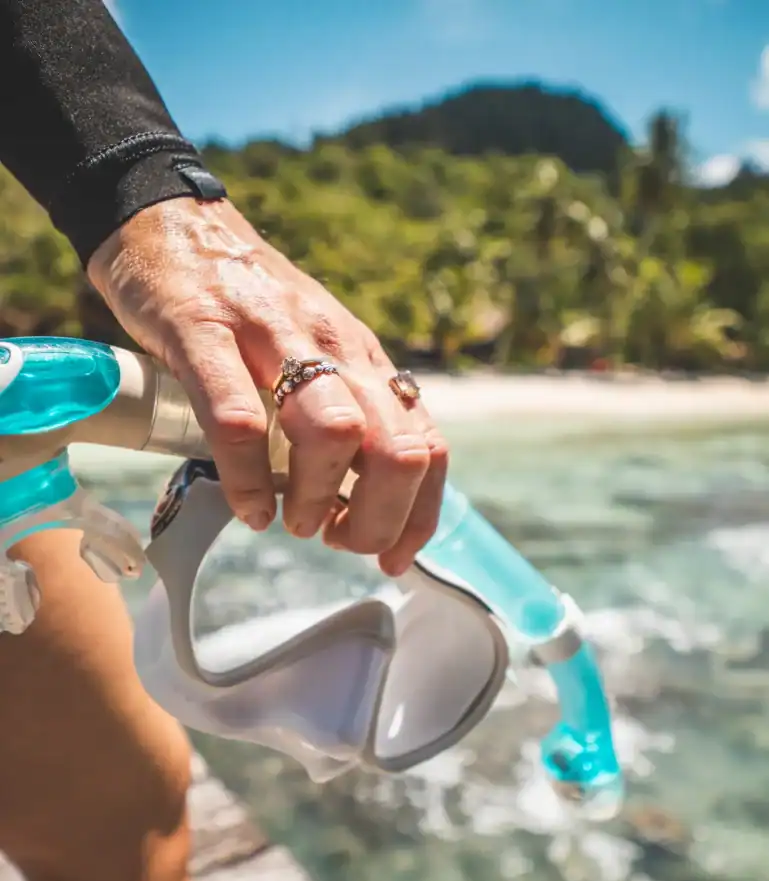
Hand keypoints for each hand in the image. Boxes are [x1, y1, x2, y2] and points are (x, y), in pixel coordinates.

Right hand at [87, 197, 448, 575]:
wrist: (170, 220)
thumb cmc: (246, 303)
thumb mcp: (315, 354)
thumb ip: (343, 412)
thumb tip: (363, 498)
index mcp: (363, 359)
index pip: (427, 446)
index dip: (419, 515)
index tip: (390, 556)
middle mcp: (334, 347)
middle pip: (397, 449)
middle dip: (378, 518)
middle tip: (337, 538)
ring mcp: (272, 337)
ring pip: (335, 432)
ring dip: (319, 499)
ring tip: (293, 521)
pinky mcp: (205, 332)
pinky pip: (238, 419)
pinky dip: (247, 480)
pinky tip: (247, 506)